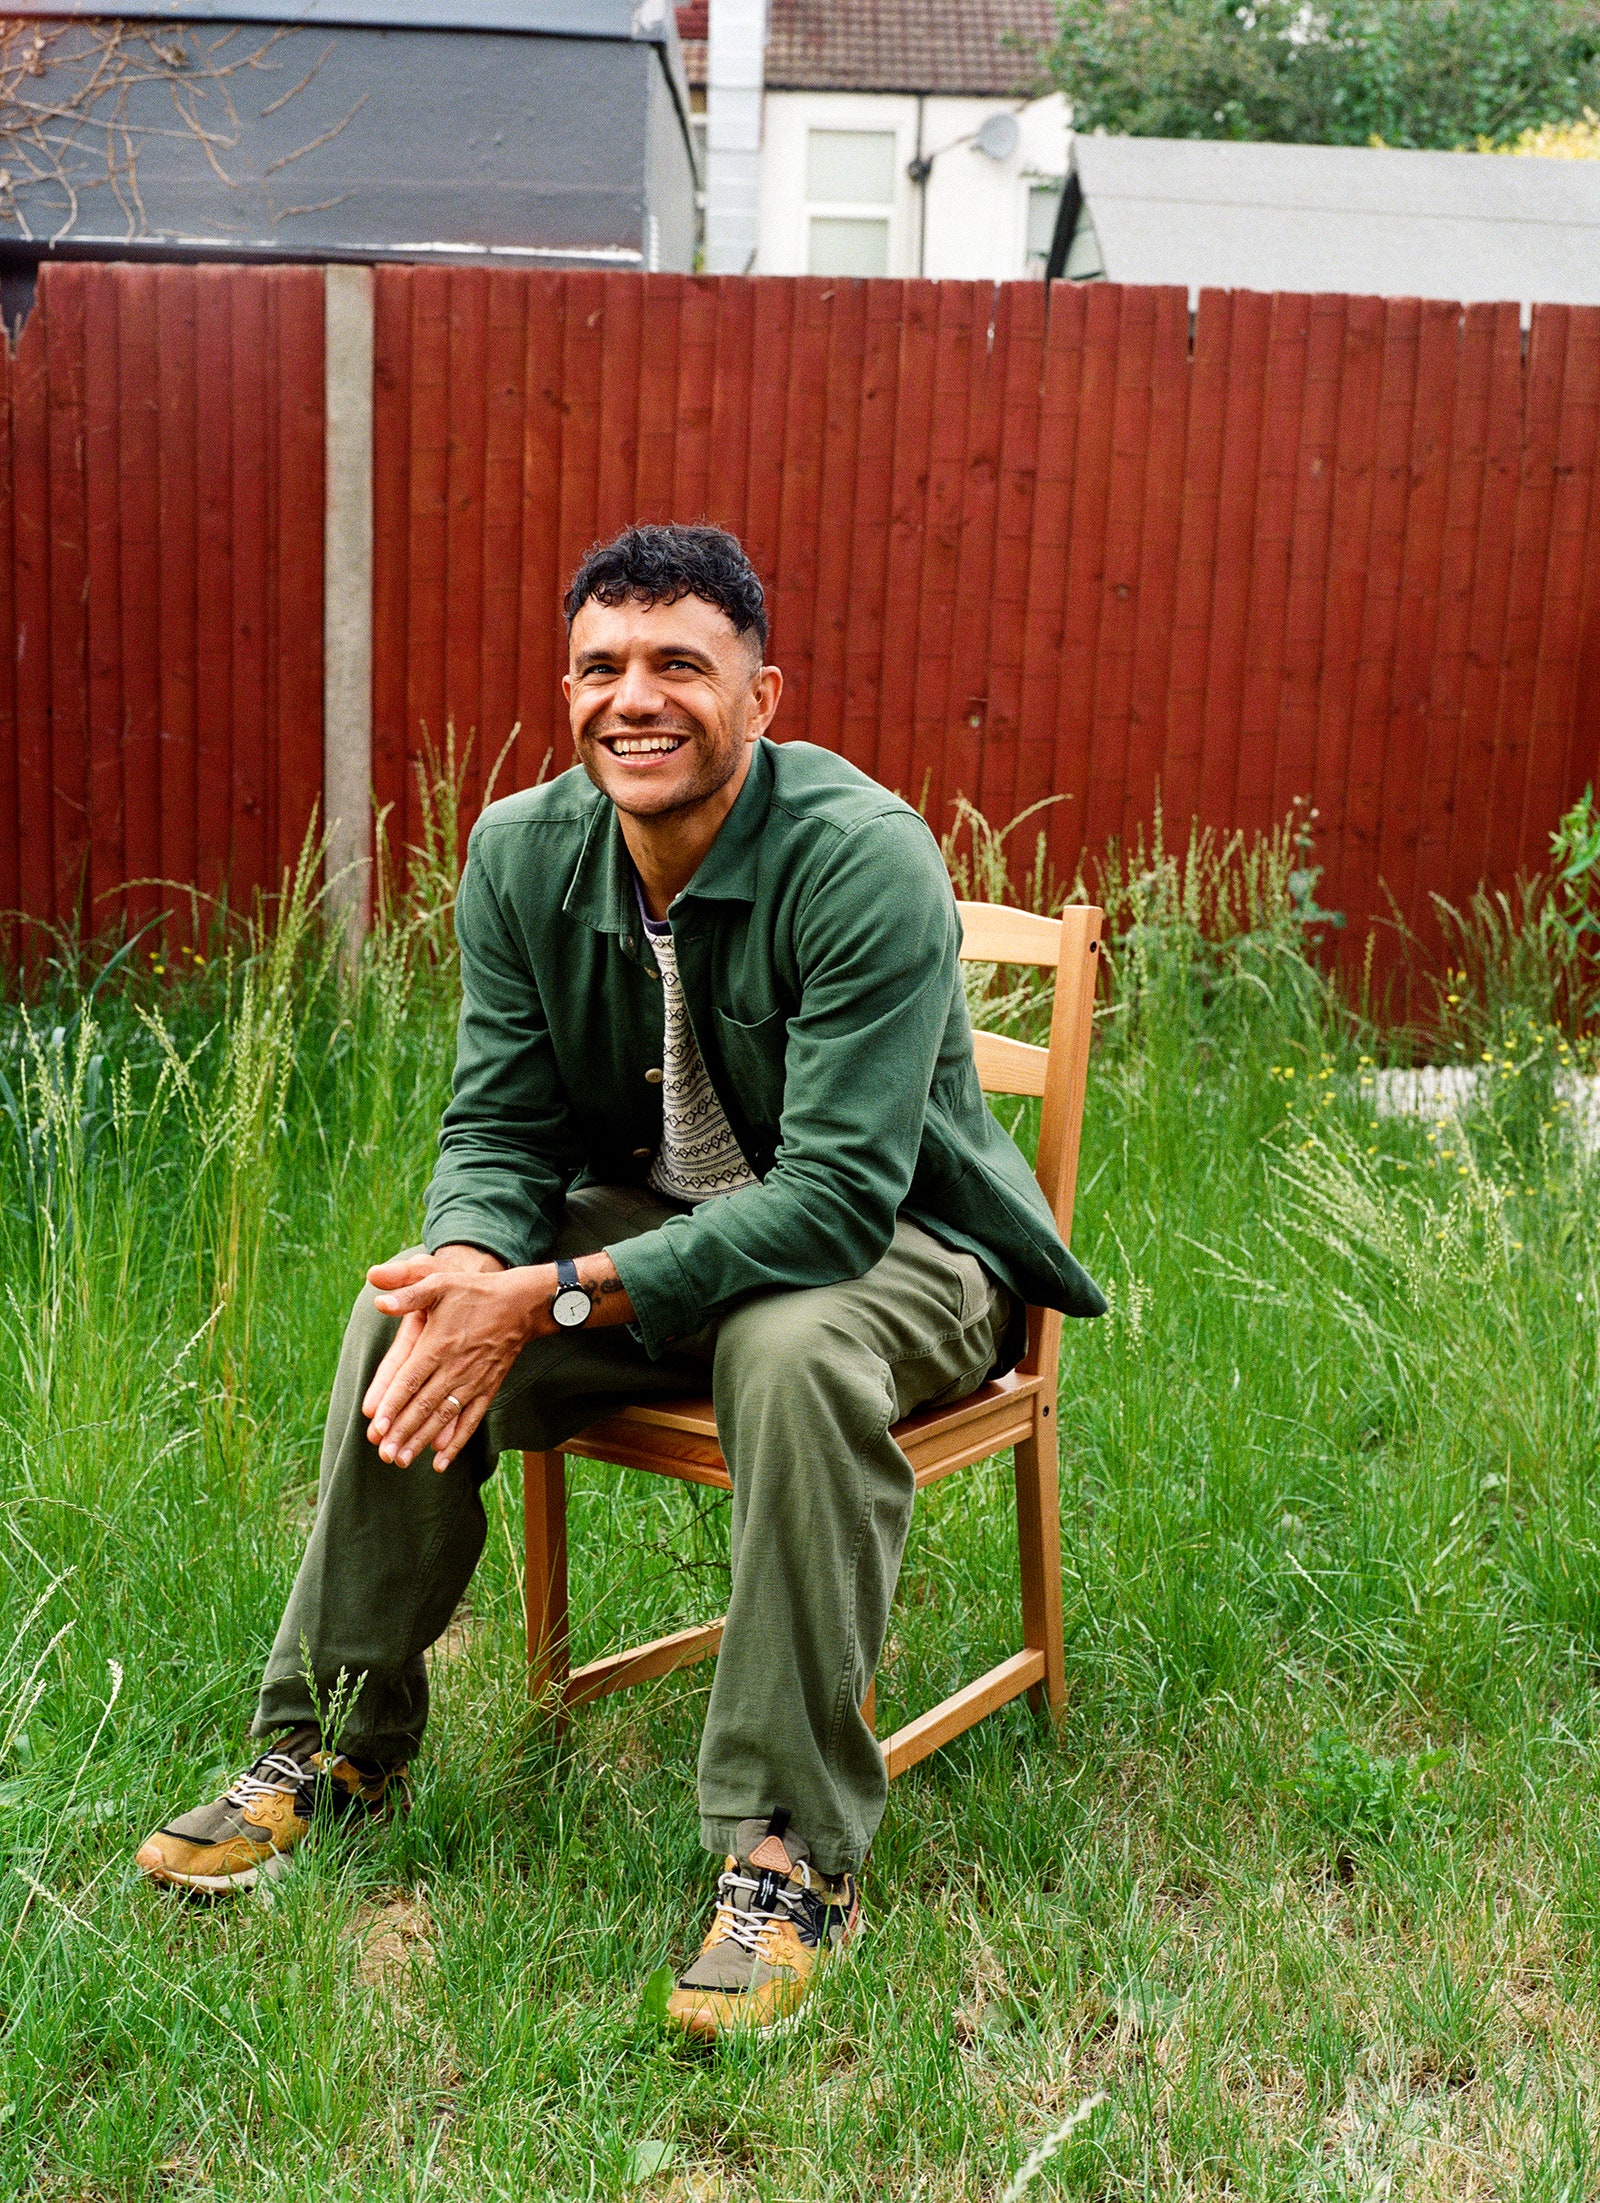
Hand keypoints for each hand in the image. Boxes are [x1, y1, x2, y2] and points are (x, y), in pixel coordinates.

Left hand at [360, 1246, 634, 1471]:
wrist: (521, 1303)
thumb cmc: (475, 1291)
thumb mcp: (440, 1282)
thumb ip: (408, 1292)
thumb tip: (378, 1298)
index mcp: (439, 1344)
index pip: (410, 1380)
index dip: (392, 1404)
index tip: (376, 1426)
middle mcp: (455, 1368)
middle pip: (424, 1405)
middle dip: (403, 1431)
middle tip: (384, 1455)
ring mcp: (473, 1381)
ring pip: (444, 1417)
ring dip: (422, 1440)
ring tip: (402, 1460)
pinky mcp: (488, 1389)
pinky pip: (470, 1420)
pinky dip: (456, 1442)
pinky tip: (440, 1462)